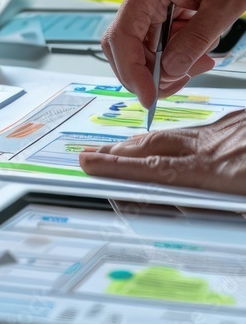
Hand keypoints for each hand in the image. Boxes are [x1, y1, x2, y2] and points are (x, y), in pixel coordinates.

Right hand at [79, 109, 245, 194]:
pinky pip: (197, 128)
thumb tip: (179, 201)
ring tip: (119, 148)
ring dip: (141, 143)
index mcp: (218, 171)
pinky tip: (170, 140)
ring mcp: (227, 129)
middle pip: (155, 147)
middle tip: (92, 155)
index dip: (117, 167)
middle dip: (118, 152)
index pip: (154, 169)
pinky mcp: (238, 120)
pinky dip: (176, 136)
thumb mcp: (242, 200)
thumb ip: (211, 204)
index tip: (92, 165)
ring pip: (173, 135)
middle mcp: (215, 145)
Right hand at [102, 0, 245, 107]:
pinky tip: (200, 51)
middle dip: (145, 71)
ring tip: (200, 64)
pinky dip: (175, 48)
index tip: (148, 96)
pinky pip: (158, 32)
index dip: (131, 72)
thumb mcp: (224, 3)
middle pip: (123, 44)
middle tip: (176, 85)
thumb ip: (195, 39)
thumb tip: (170, 70)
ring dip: (165, 62)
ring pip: (142, 42)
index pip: (121, 38)